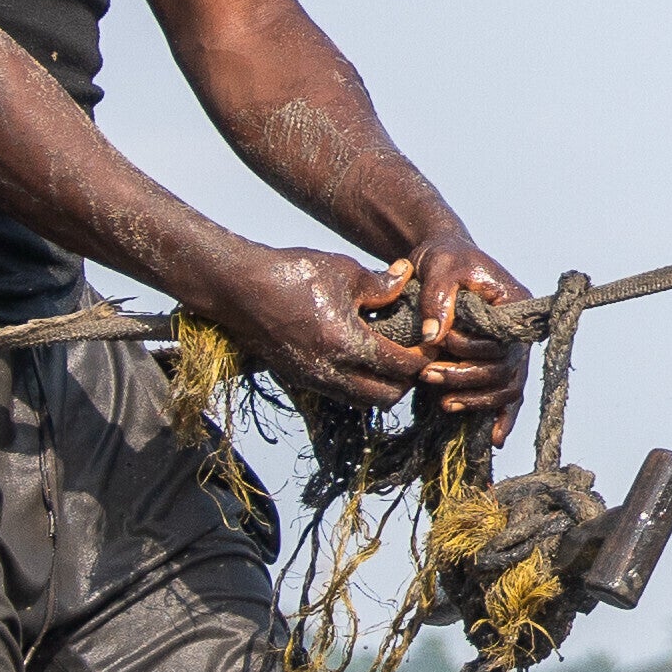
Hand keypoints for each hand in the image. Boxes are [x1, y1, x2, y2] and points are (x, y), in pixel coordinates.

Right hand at [208, 246, 457, 422]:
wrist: (236, 287)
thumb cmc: (291, 273)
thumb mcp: (343, 271)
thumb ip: (382, 284)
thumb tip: (407, 277)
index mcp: (347, 344)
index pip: (402, 368)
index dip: (425, 358)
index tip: (435, 343)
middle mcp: (330, 371)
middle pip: (387, 397)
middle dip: (408, 381)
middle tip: (416, 357)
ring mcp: (312, 379)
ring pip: (362, 400)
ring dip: (383, 386)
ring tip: (392, 360)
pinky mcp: (299, 378)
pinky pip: (340, 393)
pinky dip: (359, 384)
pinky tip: (363, 359)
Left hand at [374, 225, 533, 420]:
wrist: (442, 259)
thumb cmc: (443, 257)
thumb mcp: (439, 266)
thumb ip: (437, 297)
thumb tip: (433, 336)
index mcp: (515, 304)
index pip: (503, 341)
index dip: (472, 350)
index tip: (437, 343)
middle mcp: (520, 331)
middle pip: (504, 370)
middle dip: (466, 378)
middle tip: (427, 376)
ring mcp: (511, 349)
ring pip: (507, 387)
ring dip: (476, 399)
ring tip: (442, 403)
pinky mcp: (497, 361)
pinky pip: (509, 395)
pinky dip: (502, 416)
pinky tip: (493, 439)